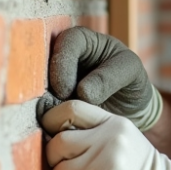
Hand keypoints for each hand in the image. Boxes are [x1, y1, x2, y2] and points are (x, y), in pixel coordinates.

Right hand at [37, 27, 161, 130]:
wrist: (131, 109)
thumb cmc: (131, 82)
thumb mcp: (129, 72)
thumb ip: (109, 78)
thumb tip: (82, 92)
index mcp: (83, 41)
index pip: (66, 42)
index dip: (62, 64)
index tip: (66, 90)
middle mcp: (63, 58)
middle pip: (43, 65)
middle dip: (47, 87)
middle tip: (57, 107)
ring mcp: (54, 81)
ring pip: (39, 88)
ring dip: (45, 105)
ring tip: (56, 120)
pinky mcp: (51, 103)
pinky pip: (41, 108)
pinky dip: (46, 118)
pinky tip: (55, 128)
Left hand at [40, 100, 170, 169]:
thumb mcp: (123, 140)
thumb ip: (94, 133)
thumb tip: (50, 135)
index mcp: (114, 123)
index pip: (70, 109)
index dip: (52, 122)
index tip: (53, 138)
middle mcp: (110, 140)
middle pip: (57, 144)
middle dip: (58, 163)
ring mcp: (107, 166)